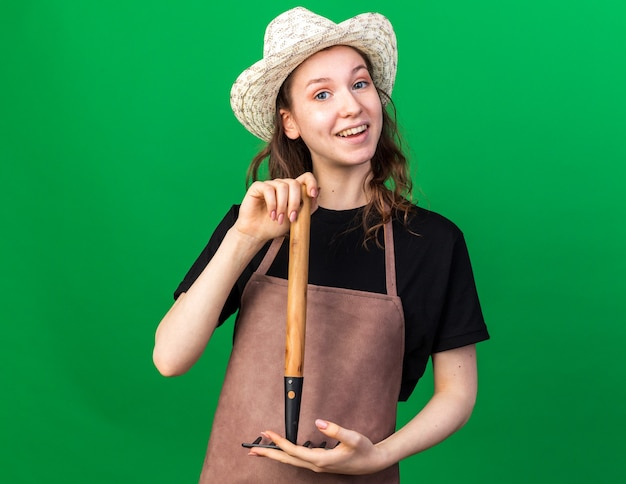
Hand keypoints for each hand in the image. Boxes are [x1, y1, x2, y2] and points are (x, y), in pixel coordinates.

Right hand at [234, 172, 318, 242]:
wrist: (257, 233)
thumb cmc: (274, 226)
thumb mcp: (296, 218)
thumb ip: (307, 206)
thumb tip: (318, 192)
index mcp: (293, 191)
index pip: (305, 178)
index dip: (311, 182)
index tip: (312, 195)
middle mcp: (282, 185)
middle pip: (295, 183)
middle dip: (295, 202)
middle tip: (291, 218)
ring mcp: (270, 184)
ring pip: (282, 187)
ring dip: (282, 206)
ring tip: (279, 219)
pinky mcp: (258, 186)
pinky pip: (269, 189)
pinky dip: (272, 204)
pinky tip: (272, 215)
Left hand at [247, 419, 390, 475]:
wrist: (373, 463)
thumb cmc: (363, 450)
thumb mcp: (353, 438)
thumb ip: (336, 430)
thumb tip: (319, 422)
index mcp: (321, 460)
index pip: (294, 451)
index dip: (279, 442)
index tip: (267, 433)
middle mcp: (316, 465)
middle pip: (287, 460)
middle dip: (269, 455)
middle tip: (251, 450)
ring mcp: (317, 466)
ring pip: (291, 462)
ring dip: (275, 456)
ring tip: (260, 451)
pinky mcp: (319, 464)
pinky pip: (297, 460)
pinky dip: (286, 455)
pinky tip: (282, 452)